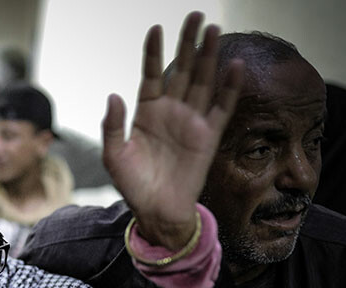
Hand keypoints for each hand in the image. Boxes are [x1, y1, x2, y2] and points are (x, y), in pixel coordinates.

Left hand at [102, 11, 243, 249]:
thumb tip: (114, 95)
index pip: (151, 74)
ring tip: (213, 29)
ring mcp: (191, 122)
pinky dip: (229, 88)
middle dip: (188, 43)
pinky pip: (221, 108)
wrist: (156, 211)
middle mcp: (170, 112)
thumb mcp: (113, 155)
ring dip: (208, 56)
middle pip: (181, 70)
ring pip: (202, 82)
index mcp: (146, 113)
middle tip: (196, 15)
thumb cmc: (133, 185)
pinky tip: (233, 66)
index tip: (156, 27)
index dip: (153, 52)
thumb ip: (112, 125)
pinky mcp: (208, 136)